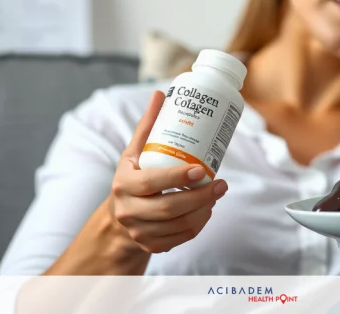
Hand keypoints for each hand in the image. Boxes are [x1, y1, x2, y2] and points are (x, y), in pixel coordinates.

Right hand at [109, 90, 228, 253]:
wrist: (118, 216)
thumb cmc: (133, 175)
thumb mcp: (134, 151)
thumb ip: (148, 125)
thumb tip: (161, 93)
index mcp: (123, 184)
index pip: (152, 182)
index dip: (178, 177)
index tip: (201, 170)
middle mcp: (128, 210)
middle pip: (169, 208)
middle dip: (200, 198)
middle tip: (221, 184)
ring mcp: (138, 231)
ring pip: (178, 226)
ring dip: (203, 211)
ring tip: (217, 195)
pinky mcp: (150, 245)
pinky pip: (180, 238)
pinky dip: (197, 225)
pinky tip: (206, 211)